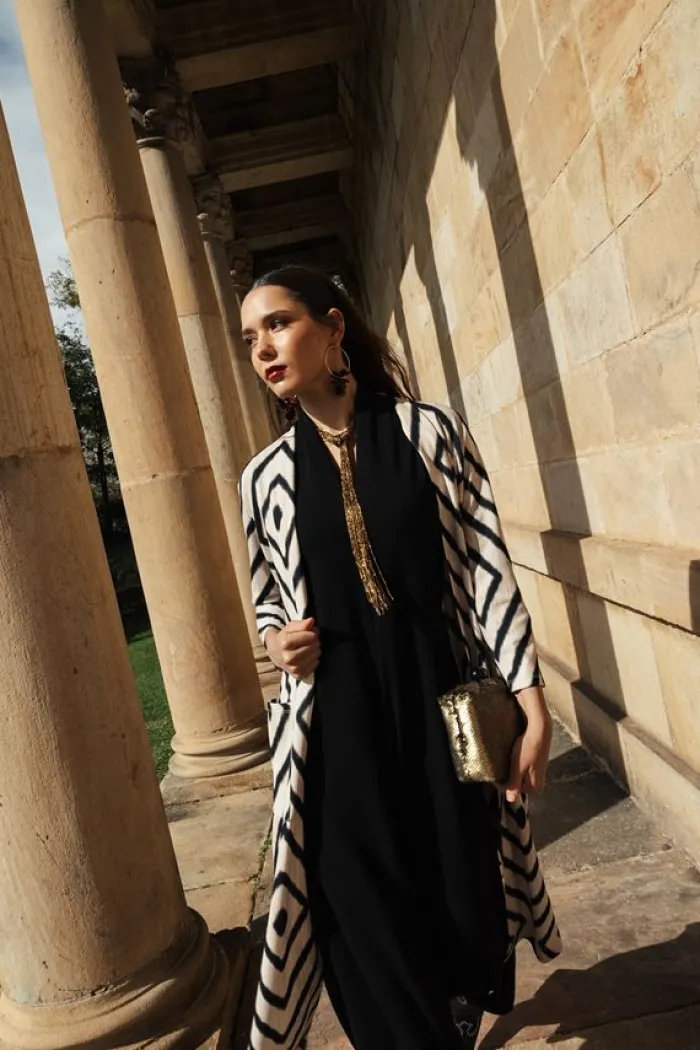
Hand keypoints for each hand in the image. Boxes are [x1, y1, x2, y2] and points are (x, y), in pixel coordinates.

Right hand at [265, 618, 320, 679]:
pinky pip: (315, 665)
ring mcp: (293, 668)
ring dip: (315, 651)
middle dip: (315, 642)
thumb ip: (301, 624)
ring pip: (315, 656)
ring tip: (309, 648)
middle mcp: (288, 657)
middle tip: (310, 640)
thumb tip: (311, 621)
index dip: (313, 633)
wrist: (275, 653)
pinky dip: (314, 660)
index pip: (310, 636)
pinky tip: (307, 657)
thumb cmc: (285, 638)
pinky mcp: (298, 675)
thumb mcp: (290, 627)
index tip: (310, 632)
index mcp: (285, 643)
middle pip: (313, 647)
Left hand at [504, 687, 551, 802]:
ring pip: (520, 776)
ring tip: (504, 761)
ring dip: (511, 771)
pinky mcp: (537, 763)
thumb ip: (514, 784)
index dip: (501, 783)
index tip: (493, 774)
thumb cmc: (528, 748)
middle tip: (497, 767)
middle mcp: (538, 781)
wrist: (540, 730)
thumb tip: (511, 800)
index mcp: (534, 786)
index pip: (512, 790)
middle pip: (517, 784)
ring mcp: (538, 772)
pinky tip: (513, 757)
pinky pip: (524, 768)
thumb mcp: (518, 767)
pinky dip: (517, 765)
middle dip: (507, 777)